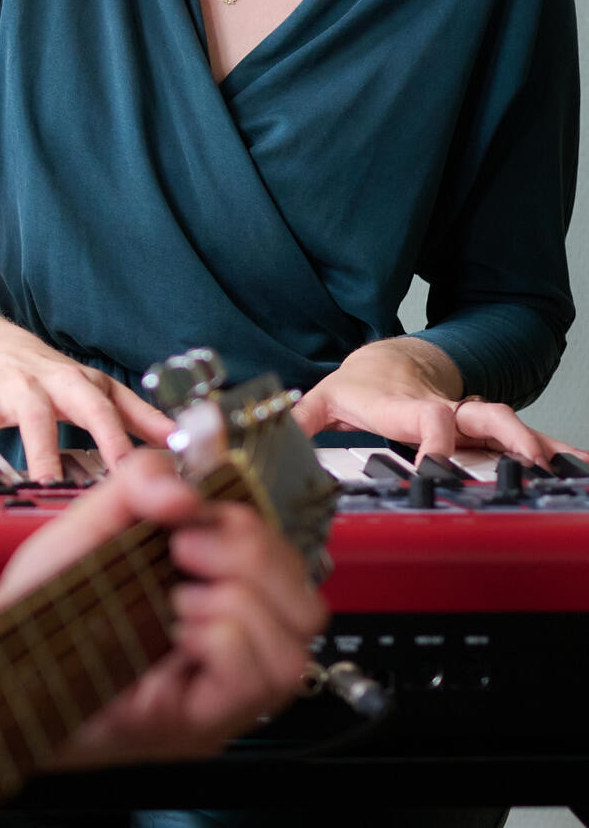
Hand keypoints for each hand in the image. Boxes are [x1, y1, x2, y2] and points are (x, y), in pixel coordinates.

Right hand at [0, 321, 172, 483]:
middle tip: (44, 483)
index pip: (96, 409)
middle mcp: (26, 385)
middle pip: (34, 413)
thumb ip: (142, 418)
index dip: (111, 437)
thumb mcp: (100, 389)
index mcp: (69, 382)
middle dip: (38, 448)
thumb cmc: (55, 380)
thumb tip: (187, 444)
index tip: (124, 471)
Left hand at [0, 450, 324, 768]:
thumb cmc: (45, 602)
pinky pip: (262, 678)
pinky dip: (224, 637)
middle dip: (253, 556)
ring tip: (176, 599)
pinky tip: (177, 630)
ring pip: (296, 642)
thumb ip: (142, 485)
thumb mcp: (94, 524)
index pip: (290, 565)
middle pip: (308, 603)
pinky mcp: (204, 724)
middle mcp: (232, 649)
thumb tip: (189, 492)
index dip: (257, 530)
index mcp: (216, 597)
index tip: (193, 516)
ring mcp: (223, 693)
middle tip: (184, 551)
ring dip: (239, 599)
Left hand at [292, 337, 587, 468]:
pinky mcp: (483, 428)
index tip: (437, 468)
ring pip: (510, 427)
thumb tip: (270, 436)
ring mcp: (468, 419)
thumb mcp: (328, 398)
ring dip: (540, 447)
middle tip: (531, 463)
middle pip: (484, 418)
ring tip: (567, 469)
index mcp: (408, 406)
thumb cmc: (362, 384)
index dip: (434, 441)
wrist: (392, 358)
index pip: (426, 420)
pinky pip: (521, 440)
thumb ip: (301, 420)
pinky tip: (576, 467)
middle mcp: (447, 410)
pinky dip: (551, 452)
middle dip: (509, 439)